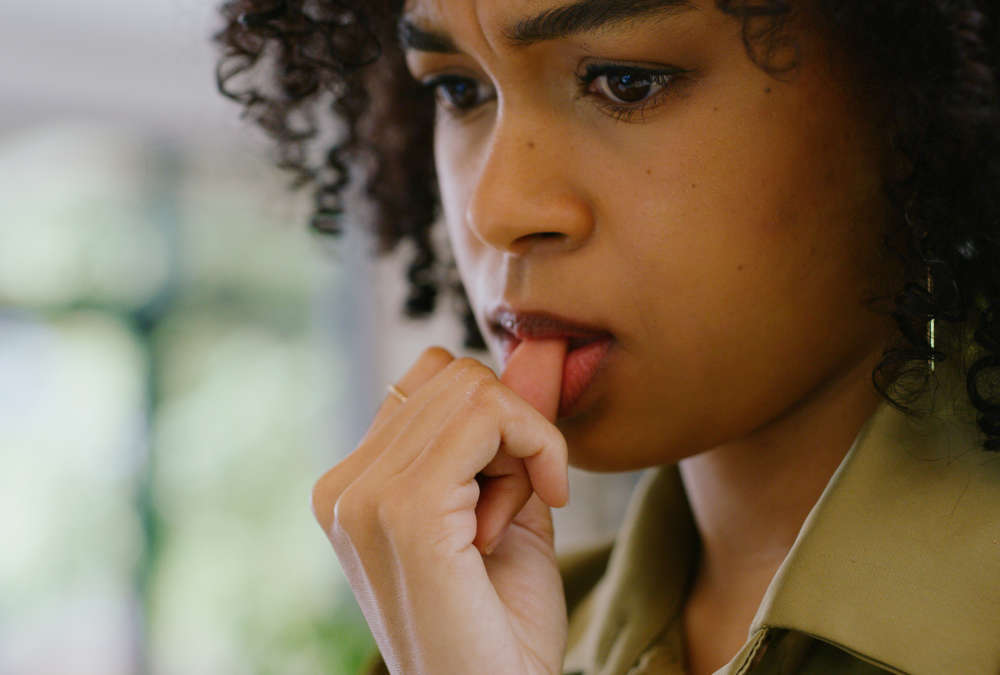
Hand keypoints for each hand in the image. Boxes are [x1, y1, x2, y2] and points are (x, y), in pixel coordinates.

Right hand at [311, 344, 569, 673]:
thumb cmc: (501, 629)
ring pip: (472, 388)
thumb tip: (539, 352)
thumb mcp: (508, 510)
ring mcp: (365, 496)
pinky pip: (488, 414)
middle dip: (510, 430)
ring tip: (512, 519)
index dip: (491, 416)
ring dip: (523, 445)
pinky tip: (546, 501)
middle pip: (452, 376)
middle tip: (519, 504)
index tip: (519, 479)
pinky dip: (538, 445)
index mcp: (354, 488)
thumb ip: (509, 436)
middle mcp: (345, 487)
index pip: (426, 382)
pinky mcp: (404, 508)